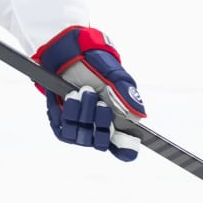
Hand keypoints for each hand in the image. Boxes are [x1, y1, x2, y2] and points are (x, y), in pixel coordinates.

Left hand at [34, 26, 143, 161]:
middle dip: (97, 120)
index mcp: (119, 120)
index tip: (126, 141)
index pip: (125, 148)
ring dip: (78, 114)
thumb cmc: (96, 64)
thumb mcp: (114, 74)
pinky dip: (63, 113)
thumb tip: (139, 116)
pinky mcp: (63, 125)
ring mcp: (81, 128)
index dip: (126, 149)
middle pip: (101, 142)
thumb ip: (127, 94)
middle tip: (92, 94)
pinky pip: (62, 129)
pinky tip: (65, 95)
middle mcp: (101, 128)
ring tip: (77, 91)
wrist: (69, 53)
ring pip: (80, 137)